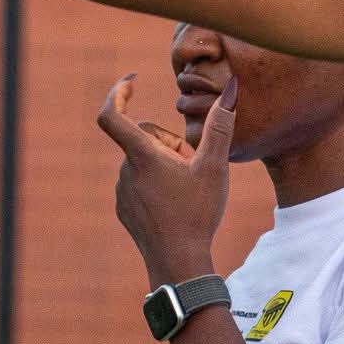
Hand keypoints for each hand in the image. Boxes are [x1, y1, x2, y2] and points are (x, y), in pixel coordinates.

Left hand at [95, 72, 235, 285]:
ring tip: (188, 189)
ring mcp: (122, 191)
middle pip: (144, 138)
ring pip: (143, 161)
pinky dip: (157, 183)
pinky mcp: (124, 209)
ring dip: (165, 164)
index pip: (113, 115)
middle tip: (194, 164)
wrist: (178, 263)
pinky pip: (138, 182)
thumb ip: (219, 126)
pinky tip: (177, 204)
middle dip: (169, 142)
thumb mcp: (214, 168)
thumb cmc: (197, 214)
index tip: (132, 80)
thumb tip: (230, 89)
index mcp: (142, 156)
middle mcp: (125, 171)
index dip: (118, 92)